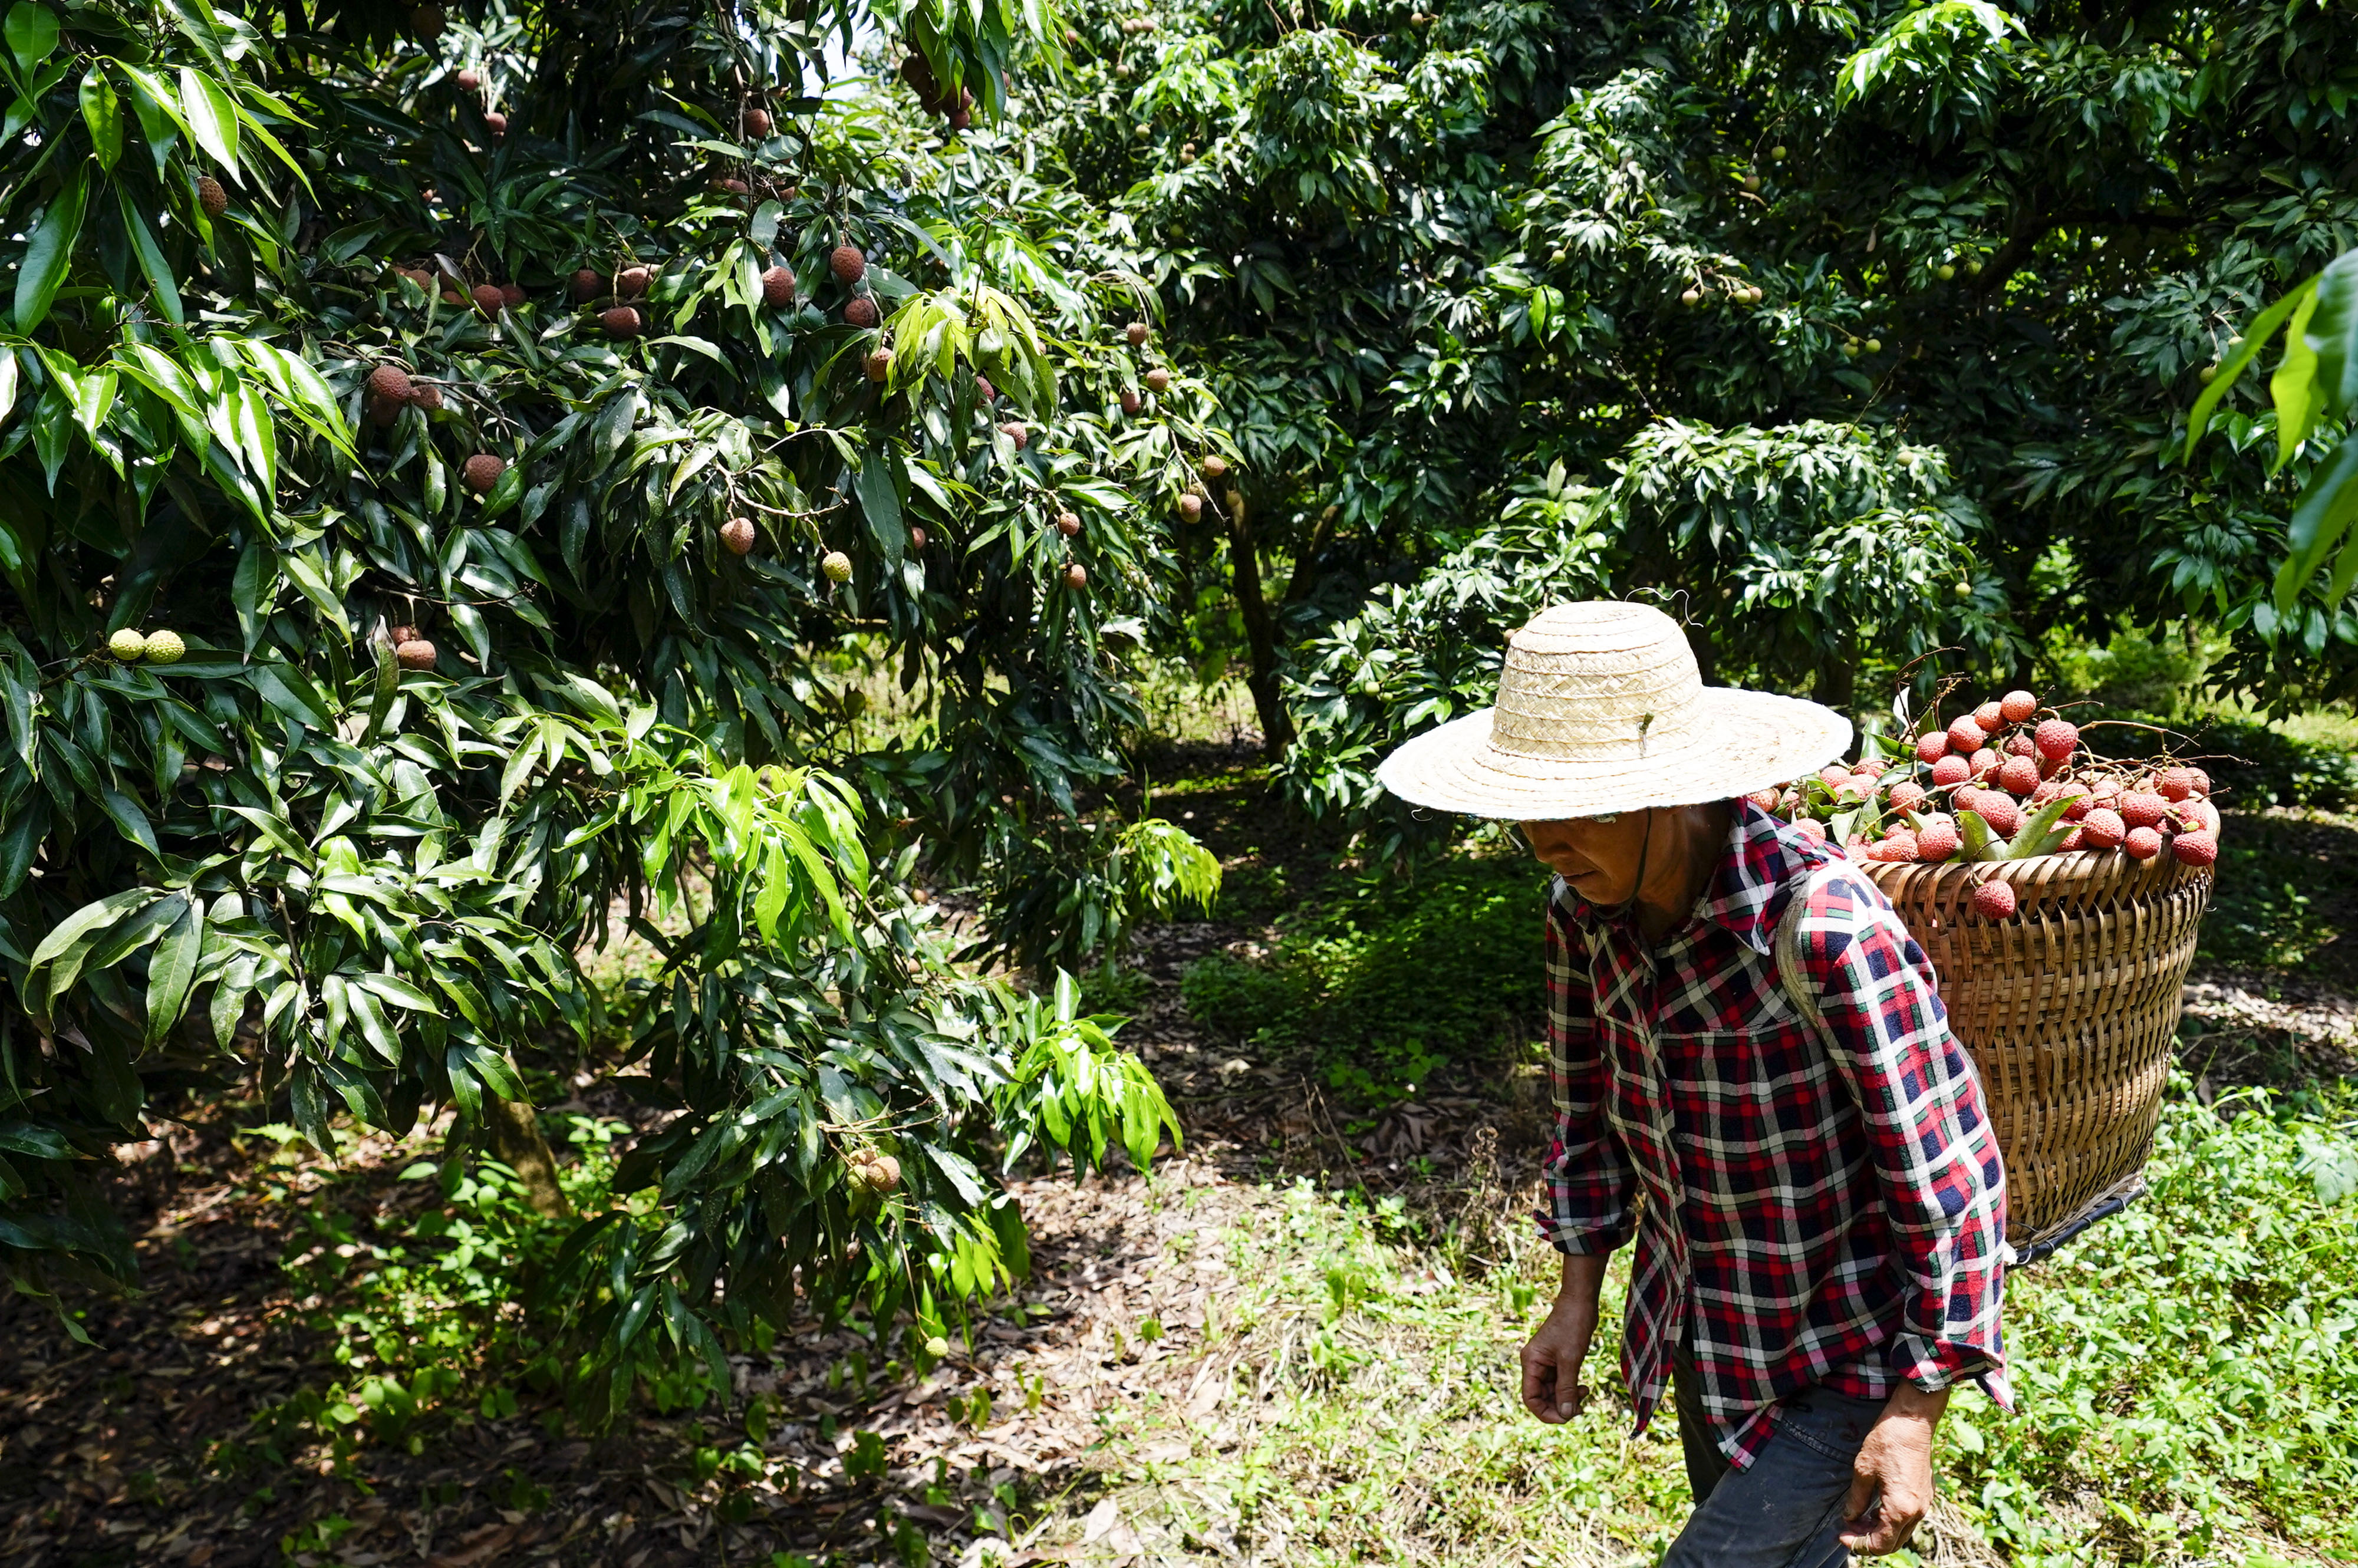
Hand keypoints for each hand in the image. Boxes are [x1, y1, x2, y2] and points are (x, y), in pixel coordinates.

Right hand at [1520, 1253, 1605, 1423]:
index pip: (1530, 1398)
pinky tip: (1584, 1388)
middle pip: (1541, 1397)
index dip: (1545, 1412)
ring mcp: (1546, 1363)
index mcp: (1530, 1363)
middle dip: (1559, 1406)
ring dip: (1567, 1398)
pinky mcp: (1557, 1361)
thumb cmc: (1572, 1326)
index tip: (1565, 1417)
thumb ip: (1566, 1388)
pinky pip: (1560, 1383)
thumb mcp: (1570, 1359)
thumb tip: (1565, 1414)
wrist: (1580, 1302)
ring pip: (1552, 1392)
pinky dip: (1571, 1389)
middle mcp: (1534, 1364)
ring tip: (1585, 1394)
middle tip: (1579, 1407)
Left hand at [1839, 1382, 1948, 1554]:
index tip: (1842, 1536)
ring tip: (1858, 1519)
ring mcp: (1924, 1504)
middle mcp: (1917, 1512)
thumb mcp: (1863, 1471)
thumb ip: (1856, 1499)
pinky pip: (1908, 1518)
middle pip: (1893, 1542)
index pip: (1881, 1543)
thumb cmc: (1886, 1443)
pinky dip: (1891, 1520)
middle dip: (1869, 1541)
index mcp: (1901, 1509)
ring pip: (1902, 1532)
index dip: (1859, 1545)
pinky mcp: (1925, 1495)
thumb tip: (1849, 1517)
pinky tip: (1874, 1509)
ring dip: (1880, 1531)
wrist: (1911, 1422)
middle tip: (1848, 1530)